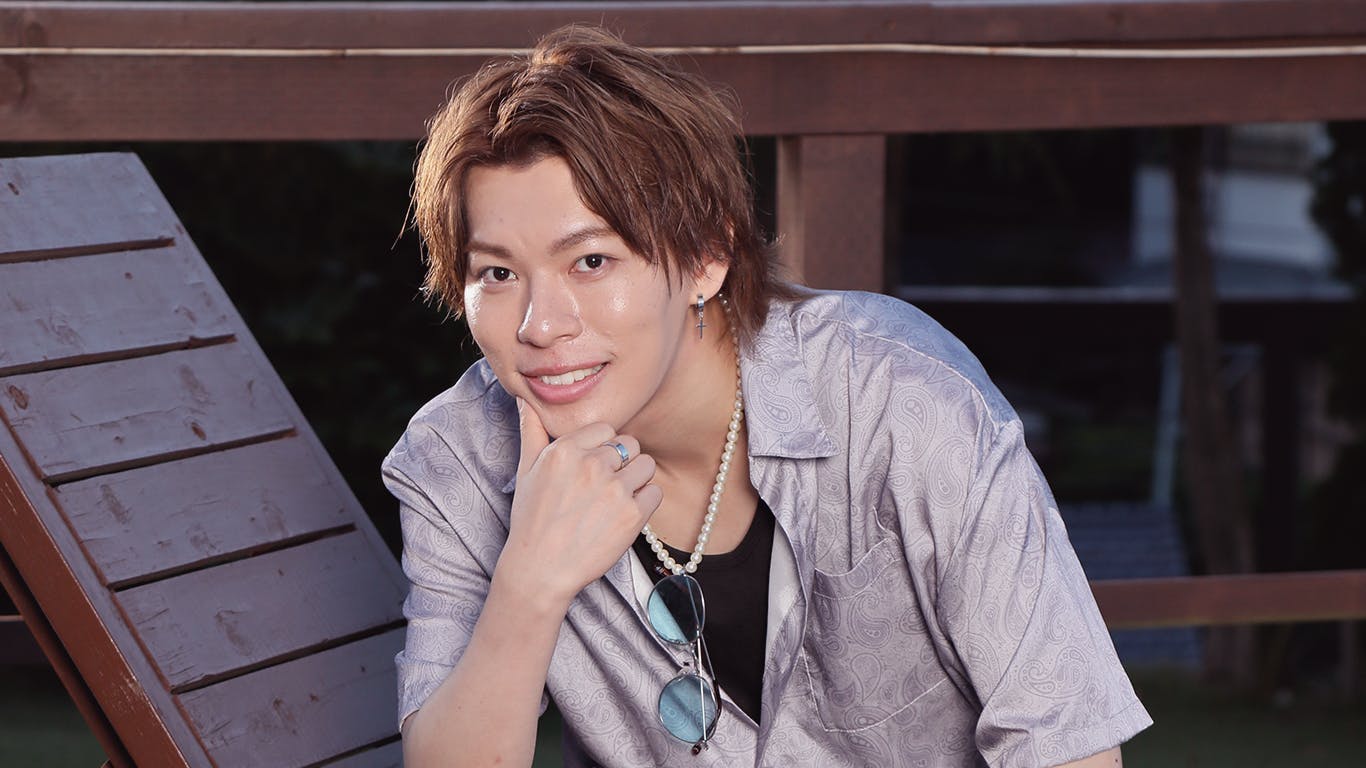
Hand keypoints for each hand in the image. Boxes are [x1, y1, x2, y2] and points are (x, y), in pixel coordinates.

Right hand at [496, 398, 662, 608]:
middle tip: (603, 488)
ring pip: (646, 465)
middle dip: (621, 463)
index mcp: (566, 449)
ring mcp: (614, 489)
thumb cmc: (531, 521)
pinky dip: (645, 503)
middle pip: (630, 444)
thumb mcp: (525, 471)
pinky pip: (655, 492)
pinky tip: (624, 515)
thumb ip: (531, 431)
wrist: (540, 570)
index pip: (606, 429)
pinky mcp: (632, 514)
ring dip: (636, 480)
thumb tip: (524, 400)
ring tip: (615, 500)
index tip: (592, 469)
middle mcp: (591, 464)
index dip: (603, 448)